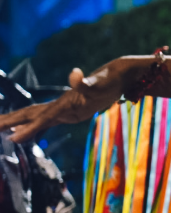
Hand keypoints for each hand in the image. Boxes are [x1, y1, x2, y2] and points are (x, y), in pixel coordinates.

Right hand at [0, 61, 127, 142]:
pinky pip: (47, 122)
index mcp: (64, 102)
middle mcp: (59, 105)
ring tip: (0, 130)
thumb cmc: (108, 80)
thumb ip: (86, 82)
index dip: (27, 128)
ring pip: (34, 118)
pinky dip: (34, 128)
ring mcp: (63, 108)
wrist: (117, 75)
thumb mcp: (99, 83)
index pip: (41, 117)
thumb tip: (75, 73)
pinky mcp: (69, 111)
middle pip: (29, 114)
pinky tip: (25, 133)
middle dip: (9, 122)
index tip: (11, 138)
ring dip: (17, 124)